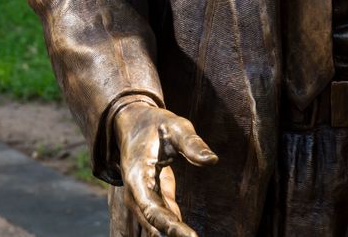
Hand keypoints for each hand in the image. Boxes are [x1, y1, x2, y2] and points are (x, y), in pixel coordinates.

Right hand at [114, 100, 217, 236]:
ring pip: (157, 225)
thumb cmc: (156, 124)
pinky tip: (189, 236)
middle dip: (172, 236)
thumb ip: (192, 143)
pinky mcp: (154, 199)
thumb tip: (213, 160)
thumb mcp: (175, 126)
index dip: (170, 226)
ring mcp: (142, 198)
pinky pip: (164, 219)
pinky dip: (175, 230)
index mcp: (137, 175)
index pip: (152, 208)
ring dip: (172, 234)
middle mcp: (135, 192)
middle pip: (153, 222)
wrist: (134, 123)